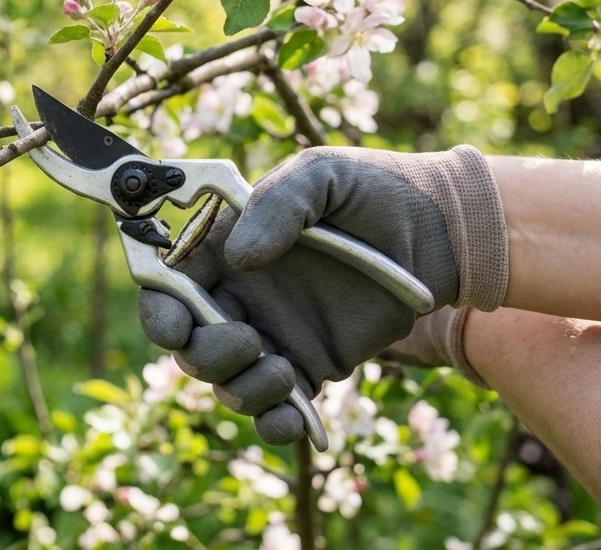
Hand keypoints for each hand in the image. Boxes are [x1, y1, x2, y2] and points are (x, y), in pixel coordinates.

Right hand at [138, 145, 507, 443]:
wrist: (440, 233)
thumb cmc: (373, 190)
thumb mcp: (323, 176)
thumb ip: (278, 204)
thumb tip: (240, 257)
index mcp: (225, 247)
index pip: (168, 286)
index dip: (160, 312)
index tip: (176, 327)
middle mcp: (240, 295)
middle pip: (190, 344)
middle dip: (206, 355)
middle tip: (250, 342)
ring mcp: (273, 335)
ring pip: (228, 383)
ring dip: (243, 390)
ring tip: (287, 374)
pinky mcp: (311, 367)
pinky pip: (277, 409)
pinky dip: (275, 424)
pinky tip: (295, 418)